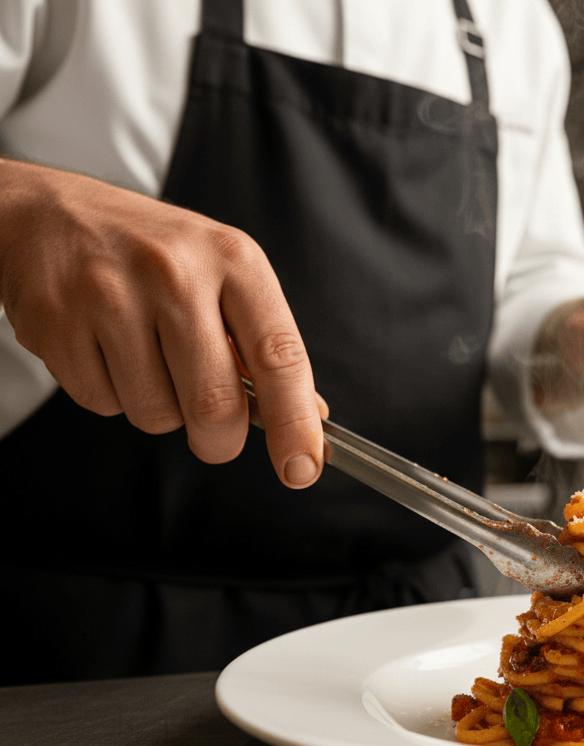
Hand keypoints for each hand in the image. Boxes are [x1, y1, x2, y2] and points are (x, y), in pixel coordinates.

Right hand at [0, 159, 324, 487]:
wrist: (48, 212)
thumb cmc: (153, 252)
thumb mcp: (223, 274)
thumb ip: (264, 344)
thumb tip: (308, 416)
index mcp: (233, 259)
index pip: (280, 357)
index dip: (295, 424)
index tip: (302, 468)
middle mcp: (174, 272)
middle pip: (215, 405)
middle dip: (219, 439)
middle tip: (214, 432)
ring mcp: (109, 294)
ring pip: (156, 414)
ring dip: (160, 410)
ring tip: (146, 358)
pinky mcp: (55, 321)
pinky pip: (101, 404)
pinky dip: (111, 395)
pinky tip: (106, 349)